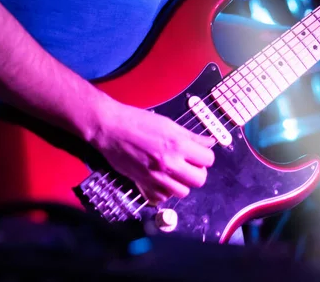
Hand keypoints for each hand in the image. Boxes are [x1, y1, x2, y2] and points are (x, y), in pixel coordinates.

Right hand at [93, 100, 214, 204]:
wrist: (110, 128)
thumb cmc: (138, 121)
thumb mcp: (169, 124)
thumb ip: (191, 136)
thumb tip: (209, 143)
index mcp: (178, 145)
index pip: (208, 160)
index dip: (205, 156)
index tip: (198, 153)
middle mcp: (169, 164)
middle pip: (199, 180)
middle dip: (197, 171)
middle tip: (189, 163)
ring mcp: (156, 177)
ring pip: (183, 192)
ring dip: (182, 183)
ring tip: (175, 172)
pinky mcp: (143, 184)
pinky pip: (162, 198)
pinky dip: (164, 191)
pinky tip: (161, 179)